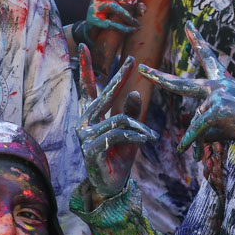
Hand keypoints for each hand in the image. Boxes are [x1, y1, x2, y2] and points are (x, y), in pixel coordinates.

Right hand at [77, 47, 156, 201]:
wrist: (111, 187)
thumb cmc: (118, 158)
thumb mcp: (131, 133)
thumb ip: (131, 113)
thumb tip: (135, 93)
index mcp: (91, 117)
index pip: (89, 89)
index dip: (87, 68)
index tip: (85, 46)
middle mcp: (84, 123)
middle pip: (103, 96)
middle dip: (118, 77)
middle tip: (132, 59)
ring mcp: (85, 137)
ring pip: (118, 119)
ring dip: (139, 126)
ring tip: (150, 135)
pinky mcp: (91, 150)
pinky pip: (118, 134)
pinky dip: (135, 135)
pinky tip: (146, 140)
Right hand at [81, 0, 144, 70]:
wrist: (93, 36)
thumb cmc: (107, 21)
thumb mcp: (121, 13)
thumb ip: (134, 9)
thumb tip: (144, 8)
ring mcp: (94, 8)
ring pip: (113, 6)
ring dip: (126, 14)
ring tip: (136, 23)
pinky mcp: (95, 21)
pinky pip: (112, 23)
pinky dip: (124, 27)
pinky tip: (132, 29)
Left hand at [140, 22, 234, 150]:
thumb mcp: (229, 123)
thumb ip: (208, 127)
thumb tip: (191, 145)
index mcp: (224, 82)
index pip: (208, 57)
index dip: (198, 41)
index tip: (189, 26)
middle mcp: (218, 85)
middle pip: (181, 84)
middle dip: (159, 78)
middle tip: (141, 68)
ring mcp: (217, 96)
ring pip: (197, 124)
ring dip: (203, 140)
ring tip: (216, 146)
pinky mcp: (217, 110)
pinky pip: (197, 130)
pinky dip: (192, 142)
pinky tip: (185, 151)